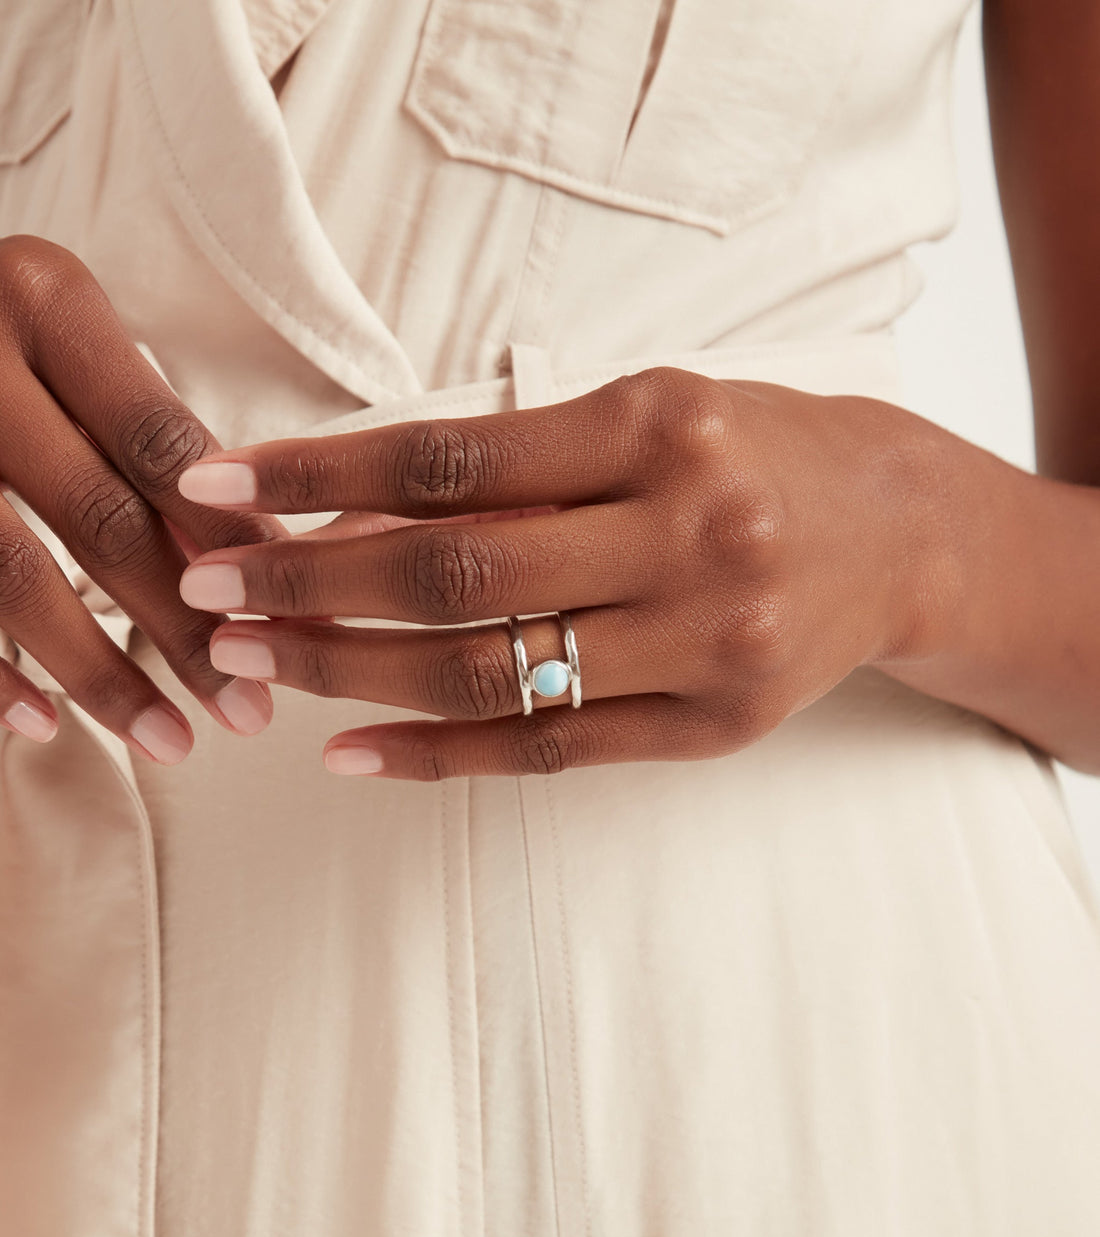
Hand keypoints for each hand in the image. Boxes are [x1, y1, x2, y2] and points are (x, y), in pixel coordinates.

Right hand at [0, 235, 283, 760]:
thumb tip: (256, 555)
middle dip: (187, 627)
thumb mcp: (68, 339)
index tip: (291, 616)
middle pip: (103, 518)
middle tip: (249, 711)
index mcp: (45, 304)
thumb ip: (146, 430)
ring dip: (101, 674)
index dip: (230, 538)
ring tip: (171, 742)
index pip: (162, 443)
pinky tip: (46, 726)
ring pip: (17, 575)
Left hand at [175, 366, 951, 779]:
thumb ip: (516, 465)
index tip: (217, 488)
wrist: (896, 532)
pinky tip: (349, 755)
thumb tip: (344, 514)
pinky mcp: (716, 726)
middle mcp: (693, 532)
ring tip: (255, 662)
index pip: (452, 456)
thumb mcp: (645, 416)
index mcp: (663, 427)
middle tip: (205, 591)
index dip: (319, 475)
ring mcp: (710, 641)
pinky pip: (552, 752)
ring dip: (352, 672)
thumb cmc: (750, 450)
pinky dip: (439, 755)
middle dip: (311, 583)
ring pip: (491, 672)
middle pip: (458, 572)